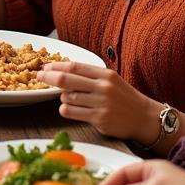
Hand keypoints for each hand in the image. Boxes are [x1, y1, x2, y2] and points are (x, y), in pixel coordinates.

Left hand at [37, 60, 161, 143]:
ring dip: (63, 97)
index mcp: (105, 74)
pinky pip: (70, 111)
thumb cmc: (124, 98)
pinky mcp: (99, 118)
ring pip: (67, 97)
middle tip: (39, 77)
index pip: (74, 66)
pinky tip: (71, 109)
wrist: (145, 118)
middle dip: (49, 77)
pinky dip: (65, 109)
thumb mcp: (110, 80)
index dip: (56, 65)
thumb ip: (89, 75)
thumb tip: (60, 70)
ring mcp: (101, 103)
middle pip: (66, 79)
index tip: (45, 66)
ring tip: (71, 99)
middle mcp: (103, 87)